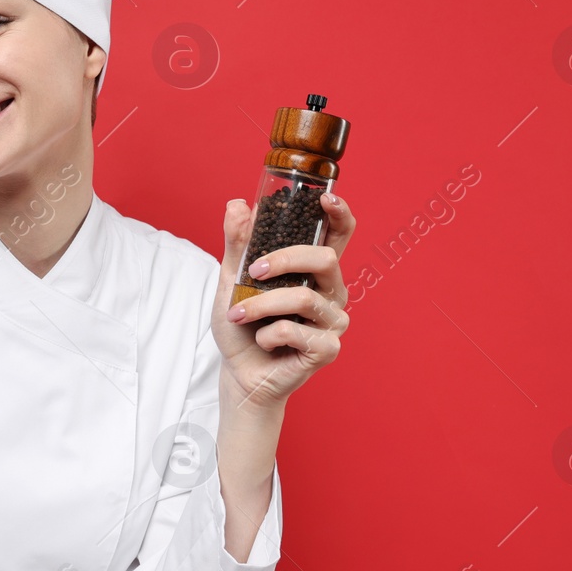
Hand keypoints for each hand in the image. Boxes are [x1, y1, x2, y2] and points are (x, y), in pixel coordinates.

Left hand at [211, 191, 356, 410]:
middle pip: (325, 258)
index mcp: (314, 270)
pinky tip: (263, 342)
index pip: (339, 235)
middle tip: (253, 272)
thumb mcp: (232, 279)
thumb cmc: (241, 326)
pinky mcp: (328, 348)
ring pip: (304, 297)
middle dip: (284, 259)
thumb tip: (236, 204)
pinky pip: (295, 331)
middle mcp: (331, 291)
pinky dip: (267, 335)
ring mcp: (333, 321)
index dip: (339, 213)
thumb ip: (237, 243)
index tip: (324, 198)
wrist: (237, 372)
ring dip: (262, 305)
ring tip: (239, 315)